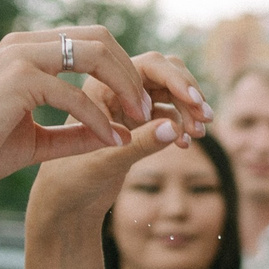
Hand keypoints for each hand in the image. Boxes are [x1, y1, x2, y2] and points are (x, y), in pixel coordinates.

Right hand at [0, 28, 205, 195]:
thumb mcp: (36, 139)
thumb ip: (74, 131)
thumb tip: (115, 133)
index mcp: (25, 50)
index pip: (88, 41)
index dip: (119, 68)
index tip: (136, 103)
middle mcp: (23, 44)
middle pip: (100, 38)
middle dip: (130, 71)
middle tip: (147, 107)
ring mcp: (20, 56)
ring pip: (95, 55)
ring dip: (123, 87)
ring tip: (138, 118)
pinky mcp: (19, 79)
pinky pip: (75, 95)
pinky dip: (98, 119)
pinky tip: (112, 141)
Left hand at [27, 50, 216, 227]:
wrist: (63, 204)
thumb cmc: (71, 182)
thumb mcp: (105, 163)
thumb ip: (140, 145)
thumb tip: (175, 128)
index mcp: (100, 83)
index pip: (148, 65)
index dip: (175, 80)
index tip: (193, 102)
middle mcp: (114, 88)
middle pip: (165, 71)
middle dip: (187, 92)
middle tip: (205, 117)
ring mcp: (127, 104)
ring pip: (169, 92)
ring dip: (188, 108)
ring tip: (198, 134)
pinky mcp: (136, 123)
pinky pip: (168, 112)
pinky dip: (180, 123)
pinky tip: (184, 143)